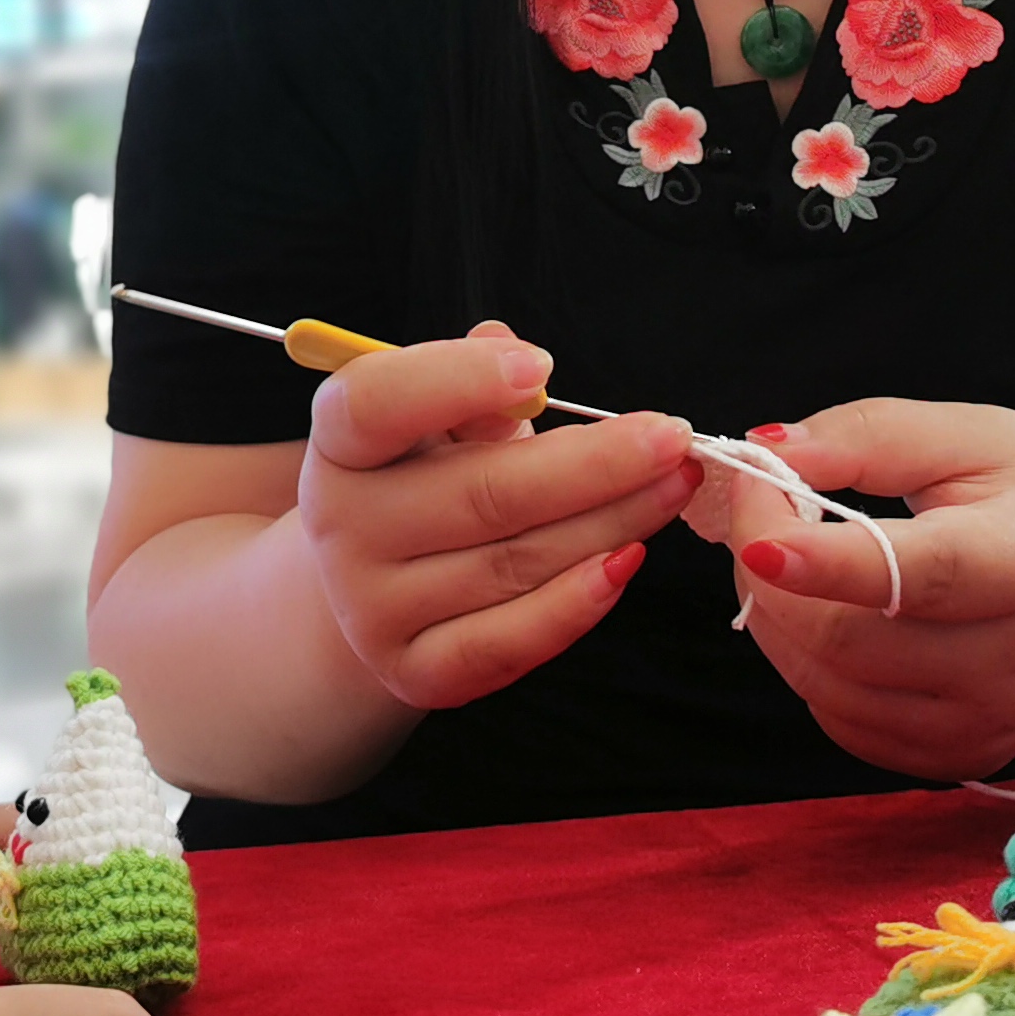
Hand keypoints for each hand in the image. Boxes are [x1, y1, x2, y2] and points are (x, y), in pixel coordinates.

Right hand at [297, 321, 699, 710]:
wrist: (378, 581)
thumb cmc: (425, 477)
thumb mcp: (436, 422)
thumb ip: (471, 388)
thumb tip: (504, 344)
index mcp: (340, 443)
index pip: (378, 404)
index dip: (458, 381)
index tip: (543, 366)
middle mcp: (341, 527)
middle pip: (481, 493)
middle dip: (596, 464)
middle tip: (672, 439)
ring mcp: (371, 608)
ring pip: (514, 563)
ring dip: (612, 522)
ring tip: (674, 486)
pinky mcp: (414, 671)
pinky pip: (508, 641)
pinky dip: (575, 603)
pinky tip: (628, 559)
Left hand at [691, 399, 1014, 780]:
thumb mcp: (974, 436)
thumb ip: (868, 437)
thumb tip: (771, 452)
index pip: (925, 575)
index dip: (832, 563)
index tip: (757, 539)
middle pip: (857, 643)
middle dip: (774, 579)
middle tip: (761, 515)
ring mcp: (994, 718)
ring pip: (836, 691)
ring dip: (781, 622)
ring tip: (790, 563)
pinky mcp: (968, 752)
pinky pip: (851, 727)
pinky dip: (813, 672)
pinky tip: (832, 618)